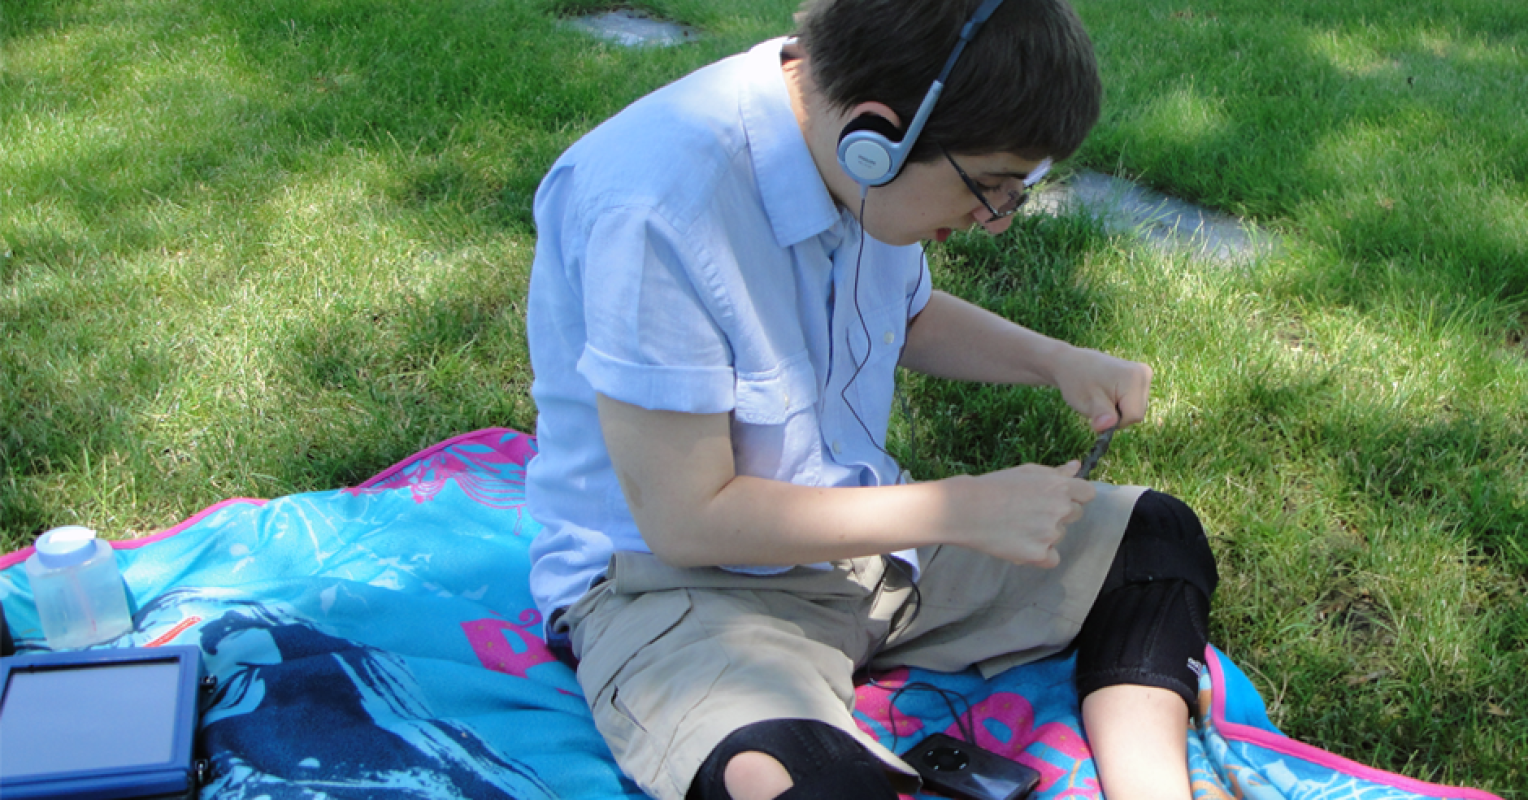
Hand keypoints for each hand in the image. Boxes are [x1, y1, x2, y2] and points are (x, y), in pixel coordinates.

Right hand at [953, 462, 1096, 567]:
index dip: (1074, 496)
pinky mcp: (1038, 554)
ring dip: (1045, 534)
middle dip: (1058, 514)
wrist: (965, 509)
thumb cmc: (993, 486)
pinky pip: (1051, 558)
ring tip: (1017, 526)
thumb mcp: (1026, 472)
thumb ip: (1055, 472)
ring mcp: (1050, 533)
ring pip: (1060, 536)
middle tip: (1030, 512)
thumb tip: (1076, 466)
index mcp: (1059, 486)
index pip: (1087, 494)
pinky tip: (1021, 544)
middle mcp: (1060, 509)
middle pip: (1075, 515)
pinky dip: (1040, 555)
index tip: (1058, 498)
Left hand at [1054, 346, 1152, 432]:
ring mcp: (1143, 375)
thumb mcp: (1086, 401)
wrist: (1071, 362)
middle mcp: (1144, 374)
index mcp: (1135, 378)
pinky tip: (1108, 393)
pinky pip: (1134, 402)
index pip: (1134, 416)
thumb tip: (1106, 426)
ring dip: (1118, 410)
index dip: (1115, 421)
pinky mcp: (1140, 378)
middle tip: (1098, 402)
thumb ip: (1100, 415)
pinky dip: (1120, 404)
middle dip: (1117, 416)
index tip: (1099, 410)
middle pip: (1137, 413)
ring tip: (1102, 396)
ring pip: (1136, 409)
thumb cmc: (1077, 381)